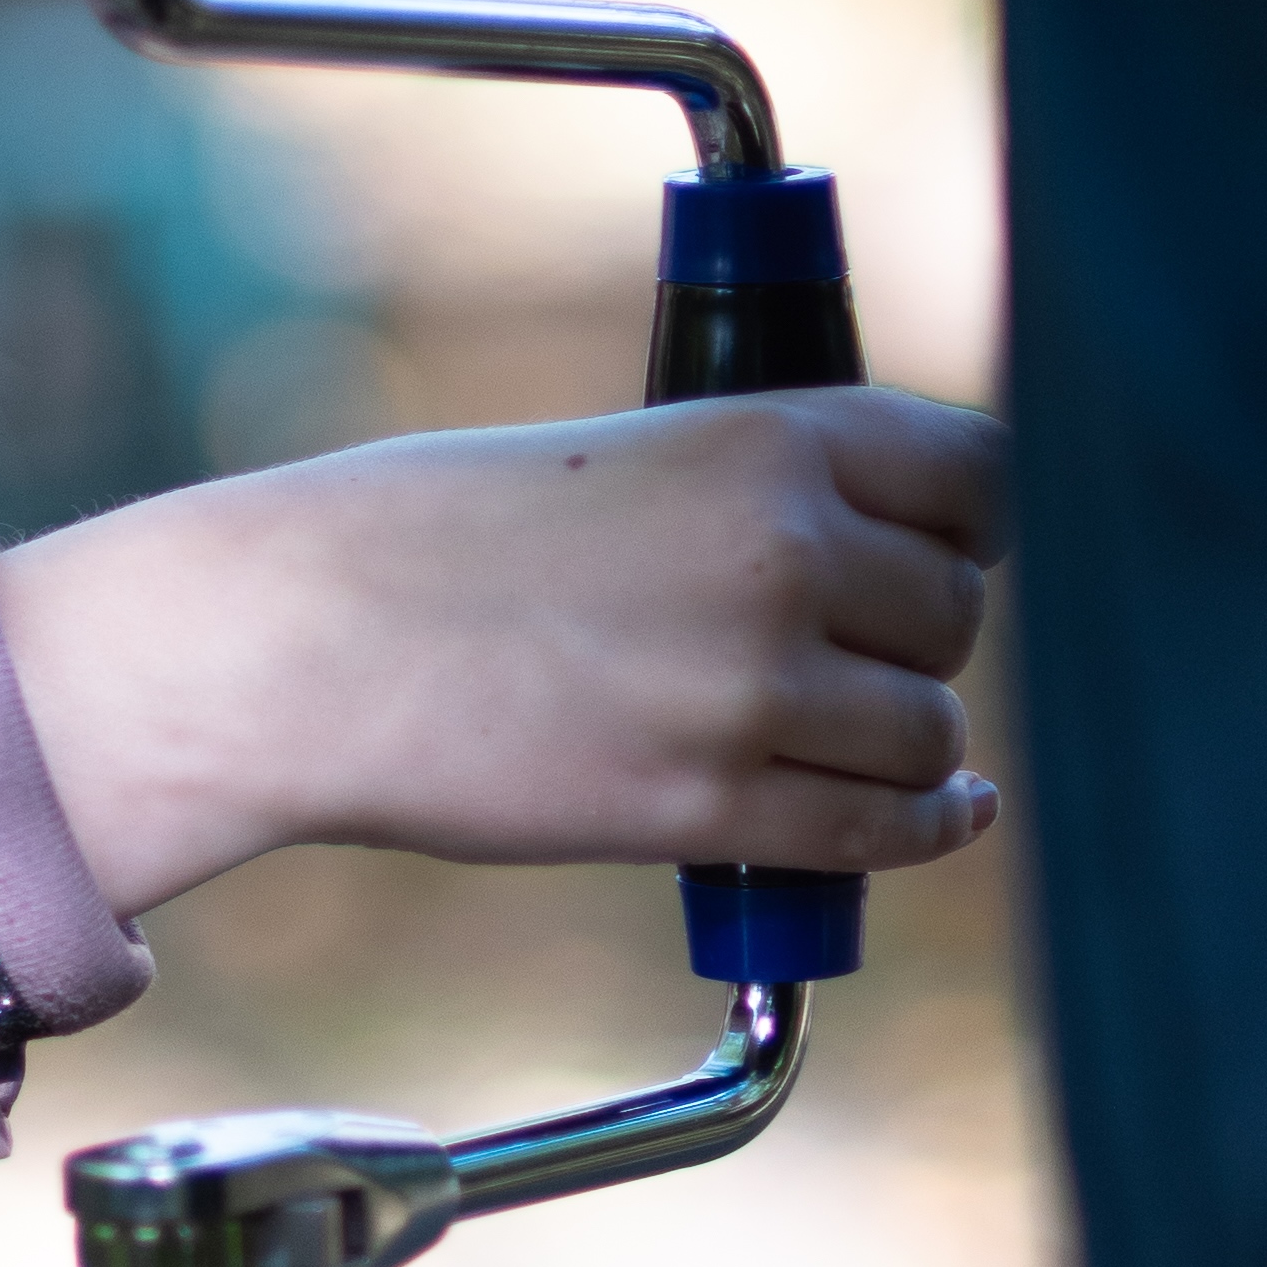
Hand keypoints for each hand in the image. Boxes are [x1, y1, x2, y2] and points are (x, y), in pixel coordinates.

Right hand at [0, 388, 1008, 915]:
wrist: (291, 642)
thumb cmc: (415, 540)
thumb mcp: (607, 461)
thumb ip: (739, 496)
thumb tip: (857, 570)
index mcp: (762, 436)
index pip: (974, 477)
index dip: (967, 526)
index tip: (938, 553)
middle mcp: (783, 554)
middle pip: (952, 615)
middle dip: (918, 643)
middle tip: (861, 659)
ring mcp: (749, 687)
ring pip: (926, 733)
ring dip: (909, 745)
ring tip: (859, 744)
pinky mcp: (703, 804)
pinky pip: (874, 830)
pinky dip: (916, 829)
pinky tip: (934, 816)